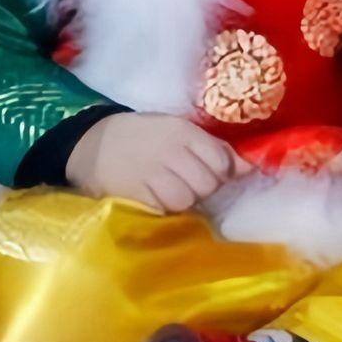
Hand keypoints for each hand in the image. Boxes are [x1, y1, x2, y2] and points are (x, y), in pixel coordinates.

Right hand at [65, 112, 254, 212]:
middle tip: (190, 185)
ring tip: (172, 193)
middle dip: (204, 189)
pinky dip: (165, 210)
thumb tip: (249, 169)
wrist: (93, 143)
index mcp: (183, 132)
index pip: (220, 160)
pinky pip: (163, 211)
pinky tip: (158, 201)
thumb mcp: (178, 130)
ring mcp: (151, 174)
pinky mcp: (134, 195)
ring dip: (185, 202)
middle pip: (207, 183)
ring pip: (187, 200)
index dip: (221, 172)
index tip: (212, 174)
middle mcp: (170, 151)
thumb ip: (214, 148)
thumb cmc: (144, 136)